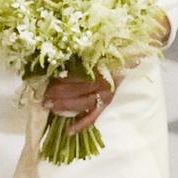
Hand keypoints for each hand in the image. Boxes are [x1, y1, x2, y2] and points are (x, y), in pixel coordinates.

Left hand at [41, 11, 170, 137]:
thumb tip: (57, 59)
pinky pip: (94, 116)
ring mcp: (106, 95)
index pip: (77, 77)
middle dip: (58, 95)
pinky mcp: (107, 102)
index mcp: (102, 67)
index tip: (45, 81)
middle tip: (42, 97)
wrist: (135, 50)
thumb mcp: (97, 47)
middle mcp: (104, 83)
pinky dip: (81, 124)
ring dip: (64, 106)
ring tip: (49, 107)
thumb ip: (81, 54)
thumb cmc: (113, 47)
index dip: (60, 81)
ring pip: (82, 104)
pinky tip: (69, 131)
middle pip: (77, 91)